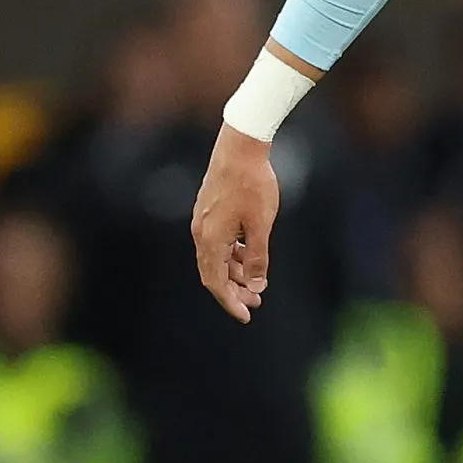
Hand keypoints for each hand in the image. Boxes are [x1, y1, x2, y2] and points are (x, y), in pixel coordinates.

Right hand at [191, 126, 278, 322]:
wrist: (240, 146)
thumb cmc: (252, 184)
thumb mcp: (261, 224)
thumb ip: (258, 257)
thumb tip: (256, 286)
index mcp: (210, 239)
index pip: (216, 283)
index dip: (230, 302)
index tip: (246, 316)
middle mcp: (201, 232)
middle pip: (214, 273)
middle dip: (234, 290)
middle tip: (255, 302)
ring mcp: (203, 220)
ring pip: (217, 257)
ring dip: (235, 272)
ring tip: (256, 282)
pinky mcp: (210, 210)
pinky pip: (218, 242)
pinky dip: (233, 254)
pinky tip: (249, 256)